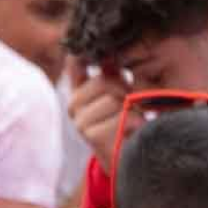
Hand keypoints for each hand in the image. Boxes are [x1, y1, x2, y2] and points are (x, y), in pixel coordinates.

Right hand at [66, 57, 134, 172]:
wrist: (125, 156)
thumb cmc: (123, 121)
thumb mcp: (118, 93)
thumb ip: (110, 73)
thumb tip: (103, 52)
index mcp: (79, 92)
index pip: (77, 65)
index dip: (84, 58)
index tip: (95, 55)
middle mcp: (73, 105)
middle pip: (103, 81)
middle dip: (124, 89)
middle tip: (131, 103)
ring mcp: (80, 121)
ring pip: (112, 99)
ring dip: (131, 108)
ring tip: (133, 118)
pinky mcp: (90, 135)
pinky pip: (118, 118)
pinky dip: (132, 123)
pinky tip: (131, 130)